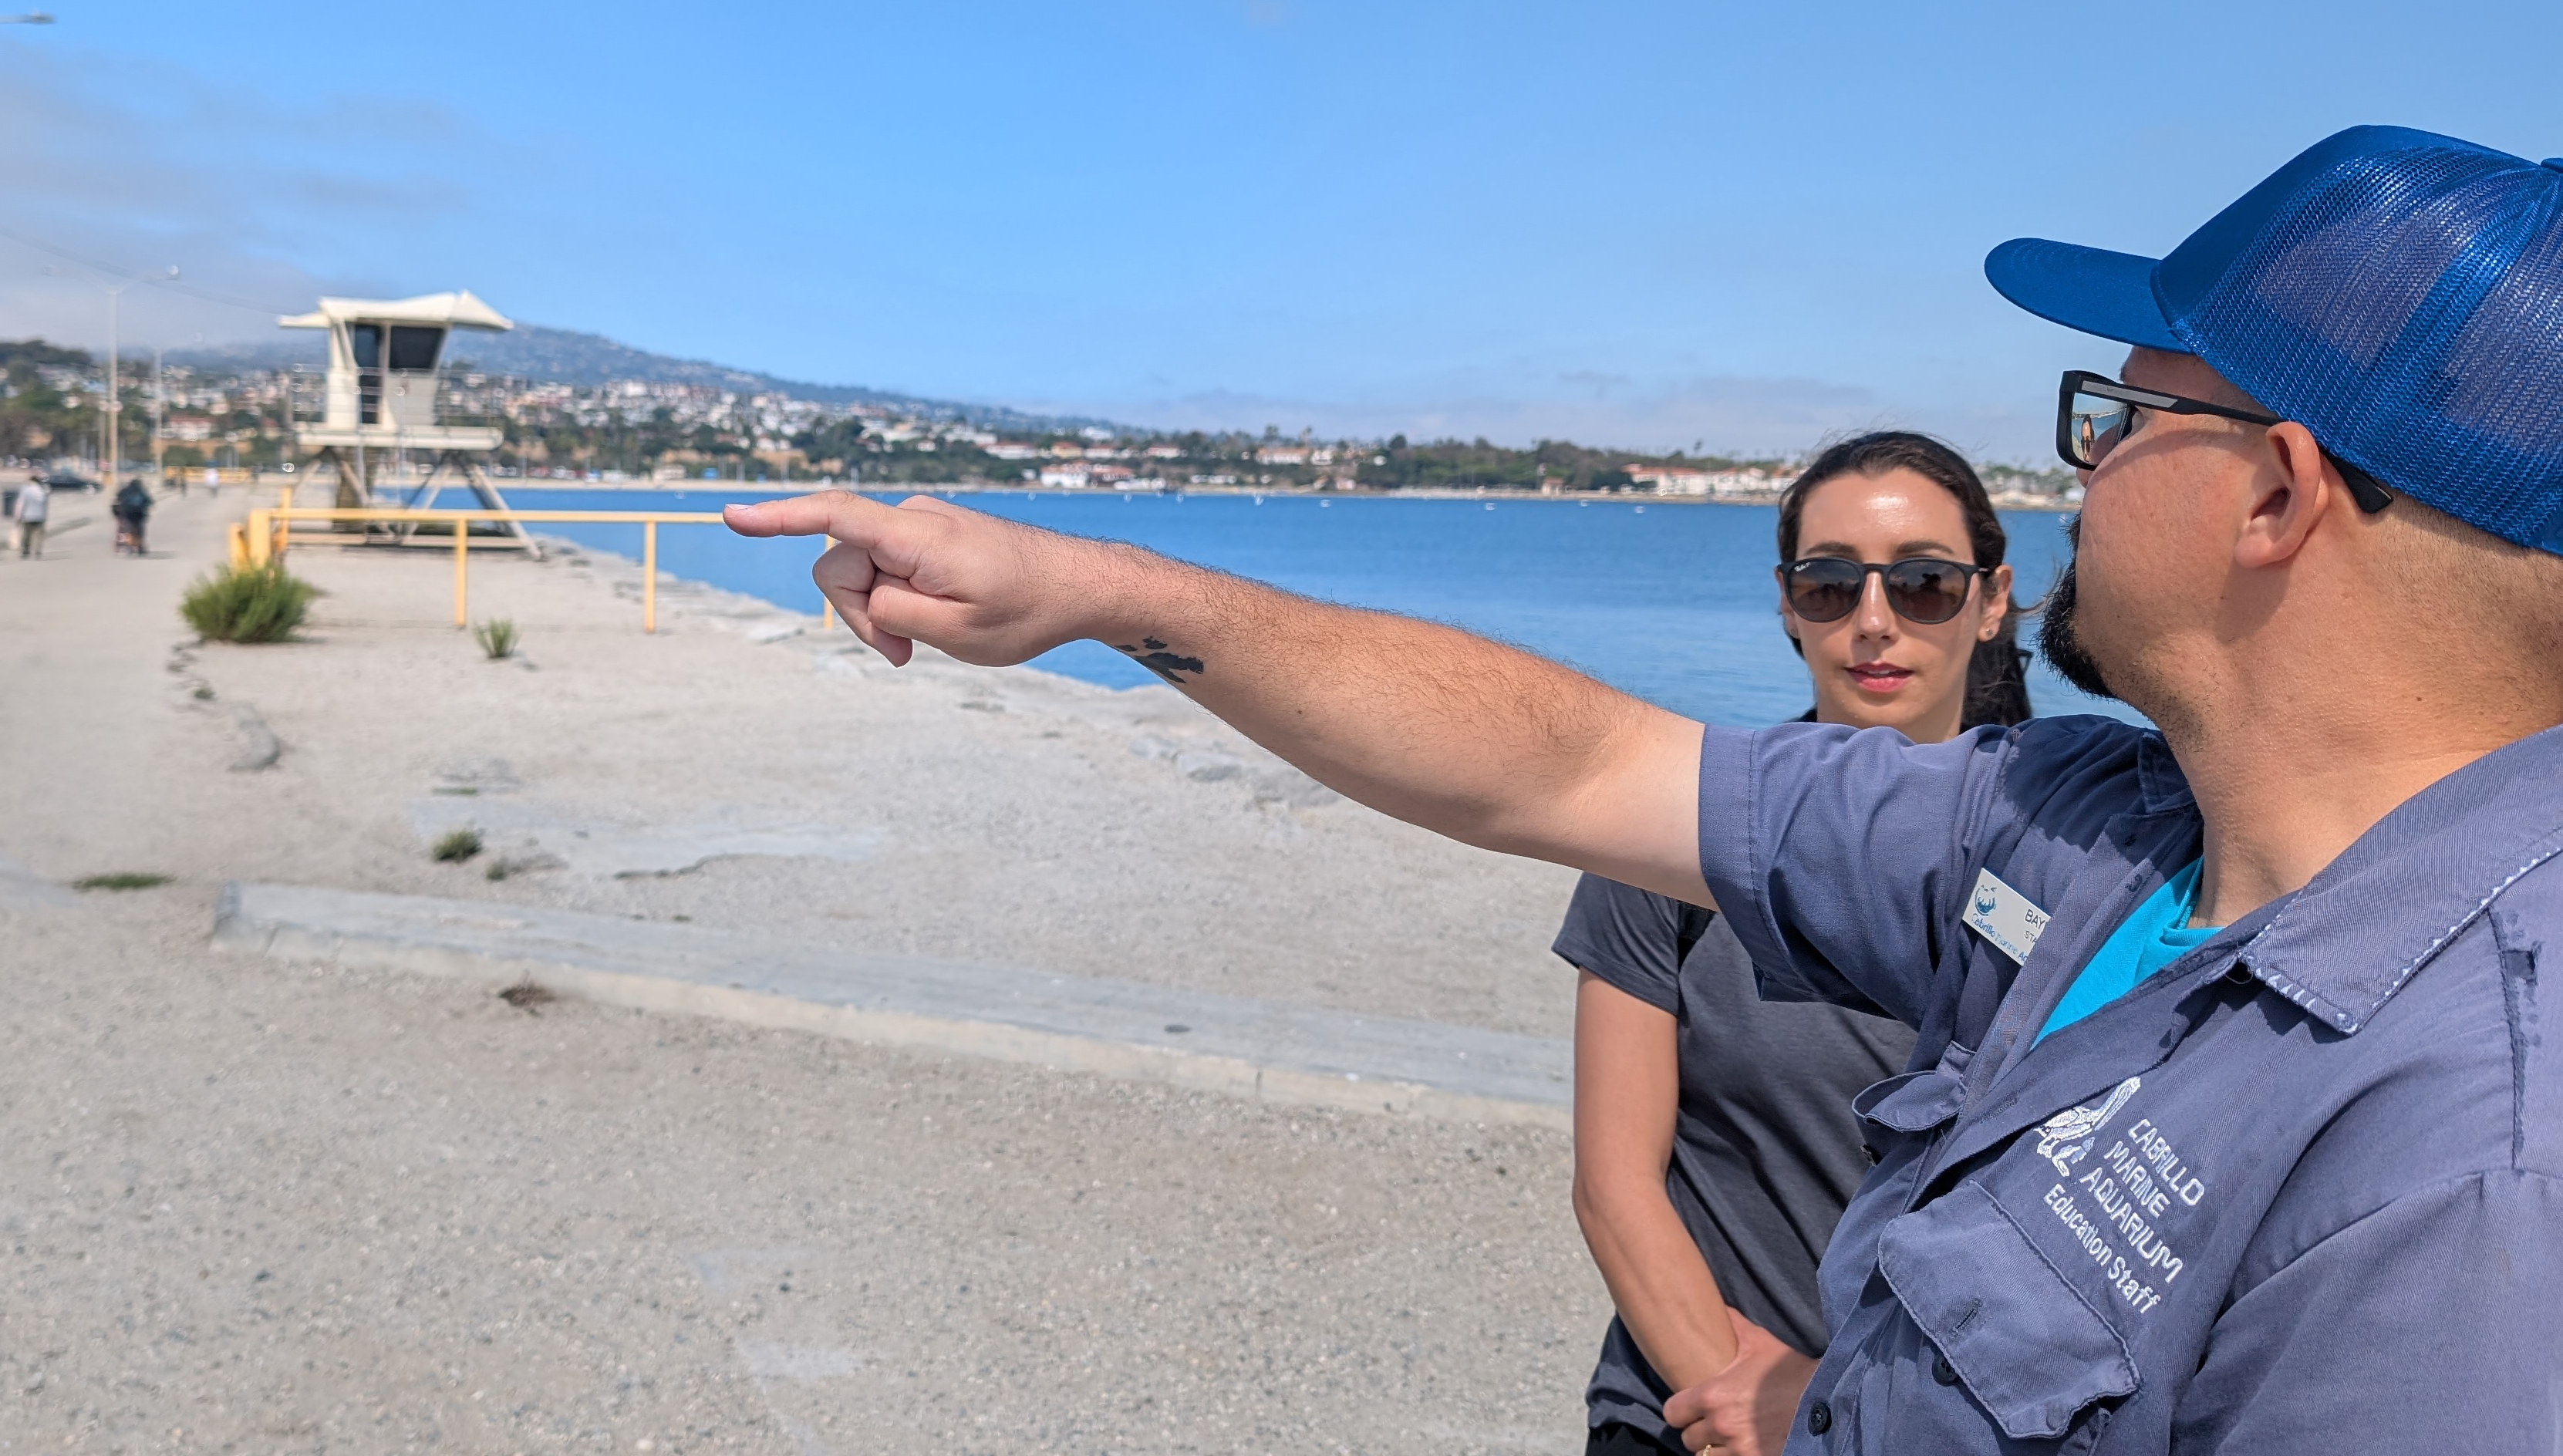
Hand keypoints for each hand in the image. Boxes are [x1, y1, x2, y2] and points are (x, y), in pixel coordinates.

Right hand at [723, 492, 1107, 667]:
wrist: (1083, 586)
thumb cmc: (1027, 611)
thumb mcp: (954, 633)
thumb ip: (892, 611)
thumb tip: (865, 593)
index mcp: (916, 536)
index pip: (833, 518)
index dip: (777, 519)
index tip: (730, 515)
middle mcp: (914, 518)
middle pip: (842, 566)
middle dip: (857, 615)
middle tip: (901, 658)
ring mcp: (923, 525)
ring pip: (866, 572)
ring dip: (881, 612)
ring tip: (923, 644)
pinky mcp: (932, 536)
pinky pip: (891, 568)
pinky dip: (899, 600)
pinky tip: (936, 621)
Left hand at [1662, 1308, 1819, 1454]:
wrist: (1827, 1401)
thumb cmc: (1790, 1372)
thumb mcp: (1759, 1344)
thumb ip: (1733, 1325)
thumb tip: (1716, 1304)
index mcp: (1713, 1396)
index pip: (1673, 1413)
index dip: (1679, 1411)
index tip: (1687, 1409)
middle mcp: (1721, 1426)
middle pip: (1689, 1440)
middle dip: (1698, 1432)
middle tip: (1710, 1424)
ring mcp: (1739, 1450)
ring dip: (1714, 1449)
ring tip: (1726, 1439)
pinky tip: (1742, 1448)